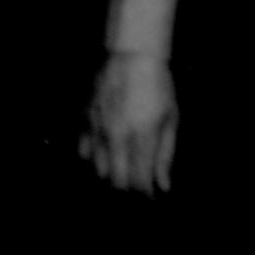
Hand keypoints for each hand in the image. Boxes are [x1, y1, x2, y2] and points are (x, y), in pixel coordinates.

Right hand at [82, 51, 178, 192]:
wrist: (130, 58)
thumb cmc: (158, 88)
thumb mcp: (170, 120)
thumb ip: (165, 156)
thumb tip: (163, 186)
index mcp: (142, 136)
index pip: (139, 181)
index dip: (145, 194)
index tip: (151, 196)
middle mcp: (117, 137)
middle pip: (117, 181)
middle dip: (129, 189)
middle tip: (139, 184)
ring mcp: (98, 130)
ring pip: (99, 171)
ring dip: (113, 176)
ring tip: (126, 170)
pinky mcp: (84, 122)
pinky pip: (84, 154)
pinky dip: (96, 161)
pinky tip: (109, 155)